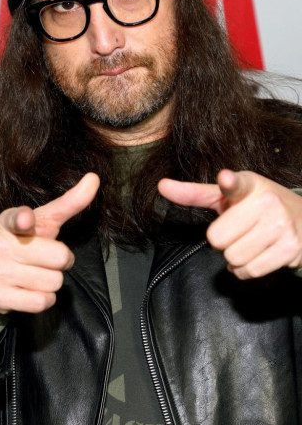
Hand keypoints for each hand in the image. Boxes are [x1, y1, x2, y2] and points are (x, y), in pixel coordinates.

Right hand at [0, 173, 99, 313]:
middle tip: (46, 258)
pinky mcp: (0, 297)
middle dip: (62, 260)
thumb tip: (95, 178)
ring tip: (35, 273)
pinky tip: (30, 289)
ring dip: (53, 280)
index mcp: (9, 221)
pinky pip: (43, 301)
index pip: (17, 218)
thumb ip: (69, 202)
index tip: (26, 221)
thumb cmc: (21, 241)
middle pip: (59, 257)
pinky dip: (45, 298)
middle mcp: (1, 245)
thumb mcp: (41, 220)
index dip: (23, 220)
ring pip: (54, 281)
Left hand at [158, 170, 301, 278]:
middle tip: (239, 231)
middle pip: (218, 239)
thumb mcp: (227, 196)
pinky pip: (249, 271)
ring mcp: (281, 226)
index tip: (226, 179)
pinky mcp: (290, 249)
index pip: (236, 184)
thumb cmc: (256, 207)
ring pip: (233, 258)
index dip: (229, 182)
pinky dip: (246, 270)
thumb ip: (194, 193)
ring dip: (235, 258)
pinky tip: (257, 254)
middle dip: (223, 241)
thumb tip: (161, 185)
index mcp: (248, 185)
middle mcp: (266, 202)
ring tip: (249, 242)